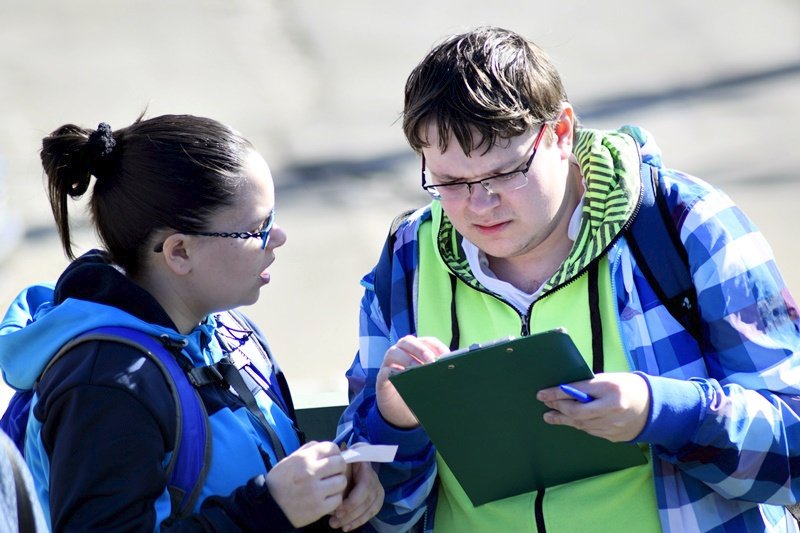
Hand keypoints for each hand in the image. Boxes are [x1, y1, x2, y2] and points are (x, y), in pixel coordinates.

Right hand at [266, 441, 347, 527]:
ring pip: (342, 482)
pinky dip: (334, 499)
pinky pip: (338, 499)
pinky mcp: (318, 508)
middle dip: (339, 467)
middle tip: (333, 472)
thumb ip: (308, 450)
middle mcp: (311, 472)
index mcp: (304, 459)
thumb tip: (327, 448)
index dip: (334, 452)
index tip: (332, 458)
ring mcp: (316, 491)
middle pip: (340, 464)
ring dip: (338, 484)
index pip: (331, 448)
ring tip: (330, 486)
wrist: (269, 507)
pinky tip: (326, 498)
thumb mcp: (289, 460)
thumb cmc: (280, 481)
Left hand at [329, 462, 383, 530]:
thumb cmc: (339, 463)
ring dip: (356, 520)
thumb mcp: (337, 467)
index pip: (365, 487)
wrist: (349, 460)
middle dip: (351, 515)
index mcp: (364, 467)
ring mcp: (377, 486)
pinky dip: (361, 520)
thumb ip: (337, 479)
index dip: (352, 502)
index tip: (337, 512)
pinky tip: (349, 526)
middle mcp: (374, 477)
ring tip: (341, 527)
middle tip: (334, 522)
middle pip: (368, 500)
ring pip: (372, 507)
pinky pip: (373, 511)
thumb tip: (331, 497)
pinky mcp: (377, 496)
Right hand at [376, 335, 449, 427]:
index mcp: (415, 350)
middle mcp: (401, 352)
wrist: (401, 413)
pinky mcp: (381, 378)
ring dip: (407, 359)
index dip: (436, 345)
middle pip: (408, 341)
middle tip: (432, 360)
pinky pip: (384, 371)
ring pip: (393, 352)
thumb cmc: (418, 392)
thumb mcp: (431, 382)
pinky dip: (393, 372)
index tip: (447, 355)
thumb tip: (454, 370)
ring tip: (418, 368)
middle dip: (420, 349)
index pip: (426, 341)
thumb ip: (438, 373)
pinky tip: (402, 377)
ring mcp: (389, 364)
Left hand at [536, 372, 650, 441]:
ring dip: (564, 419)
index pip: (577, 390)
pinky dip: (579, 425)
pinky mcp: (614, 436)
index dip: (556, 392)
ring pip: (581, 424)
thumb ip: (589, 385)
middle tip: (545, 404)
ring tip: (550, 416)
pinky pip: (590, 431)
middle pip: (576, 412)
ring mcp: (613, 425)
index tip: (541, 394)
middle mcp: (611, 408)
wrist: (653, 407)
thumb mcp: (609, 379)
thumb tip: (564, 390)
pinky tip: (570, 421)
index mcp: (610, 388)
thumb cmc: (627, 387)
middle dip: (557, 408)